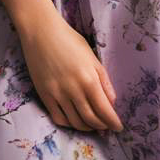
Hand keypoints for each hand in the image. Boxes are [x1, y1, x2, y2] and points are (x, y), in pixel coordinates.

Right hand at [19, 17, 123, 133]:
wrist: (41, 32)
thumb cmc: (69, 39)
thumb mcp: (91, 56)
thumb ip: (103, 80)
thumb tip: (112, 102)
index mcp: (89, 79)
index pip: (104, 110)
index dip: (113, 122)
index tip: (118, 127)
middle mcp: (74, 90)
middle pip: (91, 119)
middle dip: (102, 126)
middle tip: (106, 127)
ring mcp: (58, 94)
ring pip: (75, 122)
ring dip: (87, 127)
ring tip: (93, 125)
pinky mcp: (45, 95)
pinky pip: (59, 118)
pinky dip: (69, 124)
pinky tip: (75, 120)